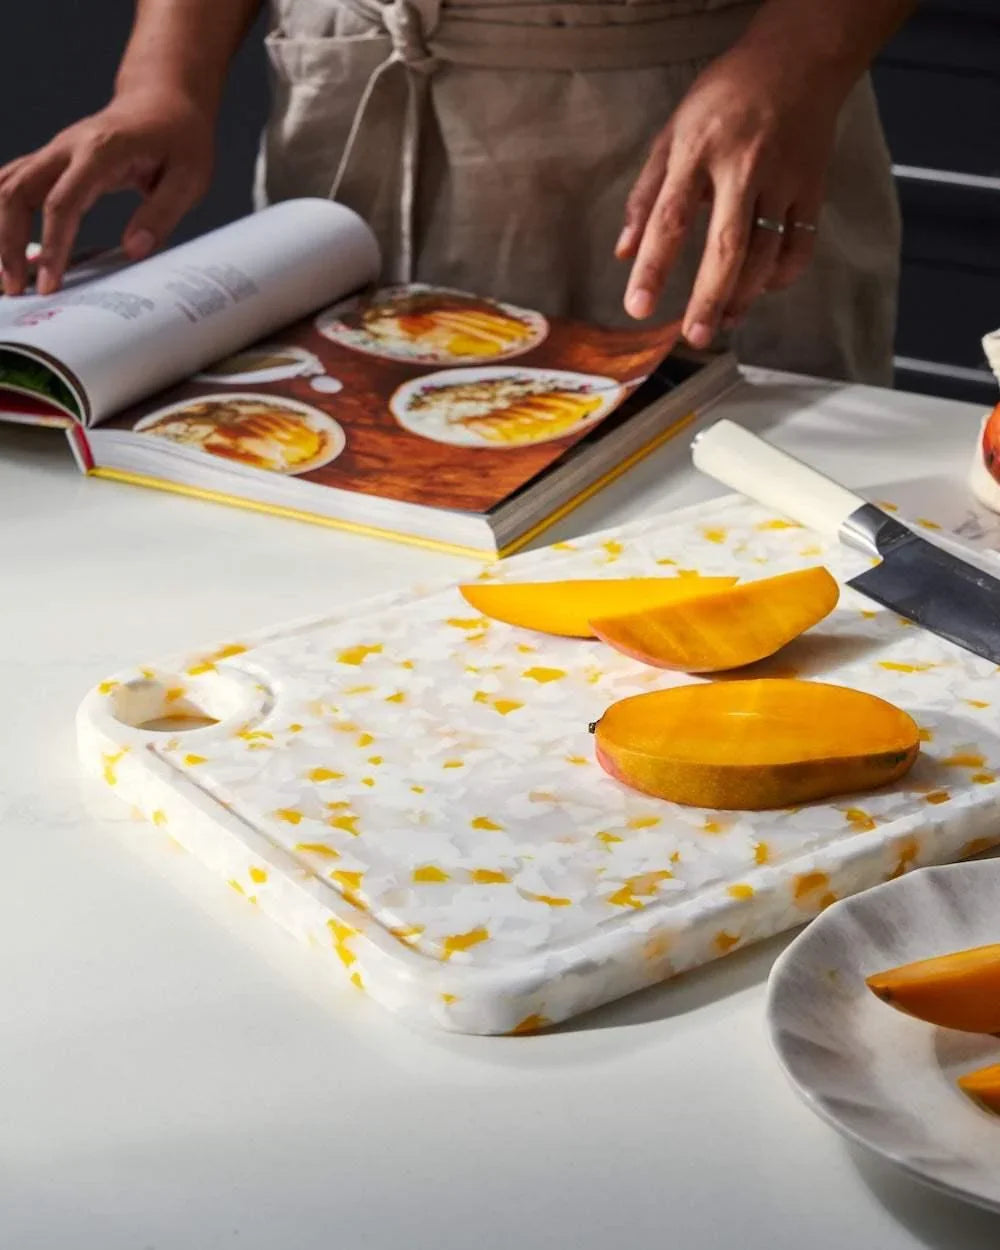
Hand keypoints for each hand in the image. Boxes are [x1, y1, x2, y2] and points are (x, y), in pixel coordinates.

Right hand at [0, 88, 213, 295]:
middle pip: (17, 192)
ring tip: (5, 277)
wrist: (163, 100)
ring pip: (6, 186)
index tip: (51, 283)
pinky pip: (11, 183)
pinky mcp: (51, 161)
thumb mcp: (190, 177)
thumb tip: (133, 250)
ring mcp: (54, 152)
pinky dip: (2, 215)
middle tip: (15, 289)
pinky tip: (6, 248)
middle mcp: (67, 147)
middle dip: (9, 242)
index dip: (53, 245)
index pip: (62, 202)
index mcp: (101, 150)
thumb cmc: (180, 138)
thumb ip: (162, 214)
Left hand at [617, 43, 843, 347]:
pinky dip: (783, 275)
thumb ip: (646, 194)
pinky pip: (801, 244)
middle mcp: (743, 167)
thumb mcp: (672, 133)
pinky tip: (762, 288)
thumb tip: (623, 251)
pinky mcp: (813, 187)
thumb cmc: (724, 97)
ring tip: (722, 320)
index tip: (638, 307)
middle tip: (694, 336)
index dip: (652, 267)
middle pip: (726, 245)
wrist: (798, 59)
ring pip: (766, 252)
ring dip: (744, 294)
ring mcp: (784, 179)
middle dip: (709, 296)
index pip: (669, 218)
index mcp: (698, 152)